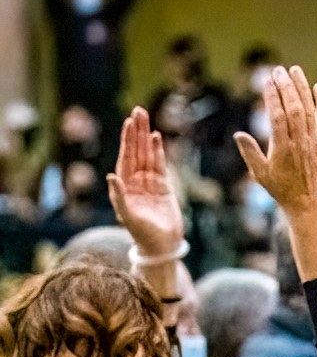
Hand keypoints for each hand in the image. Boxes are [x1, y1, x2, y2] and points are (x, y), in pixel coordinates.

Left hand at [106, 107, 182, 257]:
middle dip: (137, 131)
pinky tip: (157, 138)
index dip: (127, 139)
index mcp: (124, 185)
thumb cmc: (142, 233)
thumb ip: (118, 196)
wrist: (162, 245)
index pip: (126, 157)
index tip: (129, 122)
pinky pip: (160, 165)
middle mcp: (135, 181)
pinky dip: (158, 151)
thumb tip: (111, 175)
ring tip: (146, 118)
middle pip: (136, 150)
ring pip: (148, 154)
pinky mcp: (164, 187)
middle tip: (139, 111)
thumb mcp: (127, 216)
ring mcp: (150, 182)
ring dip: (147, 136)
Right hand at [233, 66, 316, 214]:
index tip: (267, 80)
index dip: (272, 97)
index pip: (277, 116)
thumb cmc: (280, 187)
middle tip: (278, 70)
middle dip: (286, 87)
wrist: (307, 201)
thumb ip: (250, 153)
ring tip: (294, 70)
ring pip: (309, 109)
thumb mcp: (259, 173)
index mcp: (282, 147)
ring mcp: (314, 140)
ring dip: (302, 88)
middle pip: (294, 108)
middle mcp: (300, 141)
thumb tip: (238, 134)